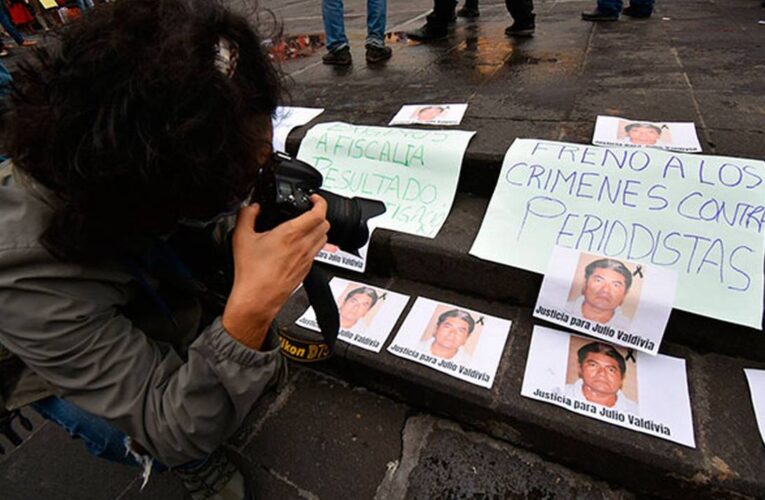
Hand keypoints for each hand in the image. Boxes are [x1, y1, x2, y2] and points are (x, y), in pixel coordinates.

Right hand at [222, 195, 329, 348]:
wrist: (257, 299)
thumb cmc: (251, 274)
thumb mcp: (241, 238)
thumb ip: (246, 216)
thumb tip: (251, 207)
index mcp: (290, 234)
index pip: (319, 213)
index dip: (320, 202)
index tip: (314, 199)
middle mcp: (303, 246)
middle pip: (325, 224)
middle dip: (319, 214)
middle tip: (309, 211)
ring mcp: (307, 259)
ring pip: (324, 238)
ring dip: (318, 229)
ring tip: (306, 227)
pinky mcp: (306, 270)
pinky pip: (317, 252)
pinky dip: (313, 244)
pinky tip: (299, 245)